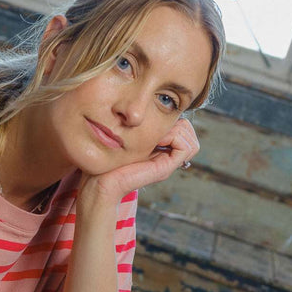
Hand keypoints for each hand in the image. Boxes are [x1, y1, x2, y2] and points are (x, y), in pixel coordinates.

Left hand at [80, 117, 199, 204]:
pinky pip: (186, 146)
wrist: (100, 180)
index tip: (153, 121)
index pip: (183, 128)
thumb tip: (153, 111)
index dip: (172, 119)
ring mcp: (166, 164)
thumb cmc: (108, 157)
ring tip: (156, 135)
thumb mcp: (129, 135)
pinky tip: (157, 139)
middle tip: (155, 129)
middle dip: (176, 123)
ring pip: (190, 139)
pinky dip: (174, 136)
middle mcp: (165, 157)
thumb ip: (142, 127)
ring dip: (175, 129)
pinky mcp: (164, 169)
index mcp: (159, 149)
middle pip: (188, 132)